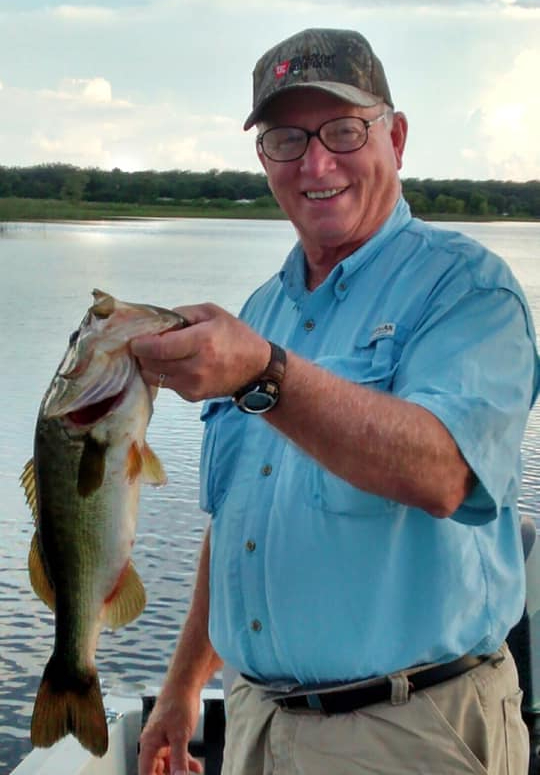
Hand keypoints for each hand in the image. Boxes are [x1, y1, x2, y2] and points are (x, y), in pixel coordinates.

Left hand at [131, 303, 270, 400]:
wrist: (257, 369)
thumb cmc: (235, 337)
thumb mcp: (212, 313)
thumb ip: (182, 313)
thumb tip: (157, 321)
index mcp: (201, 342)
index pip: (158, 347)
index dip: (140, 343)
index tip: (135, 338)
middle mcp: (195, 366)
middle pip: (151, 363)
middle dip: (142, 353)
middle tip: (142, 343)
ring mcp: (193, 385)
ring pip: (154, 377)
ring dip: (149, 365)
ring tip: (155, 354)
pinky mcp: (192, 396)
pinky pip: (166, 385)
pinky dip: (163, 374)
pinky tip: (172, 364)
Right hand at [138, 688, 202, 774]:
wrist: (185, 685)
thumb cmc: (177, 703)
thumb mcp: (180, 735)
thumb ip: (178, 758)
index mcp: (149, 744)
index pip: (145, 772)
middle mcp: (153, 744)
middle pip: (156, 771)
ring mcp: (163, 741)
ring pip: (168, 764)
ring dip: (179, 770)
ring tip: (191, 773)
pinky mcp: (172, 737)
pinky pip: (176, 755)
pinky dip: (185, 762)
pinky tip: (196, 767)